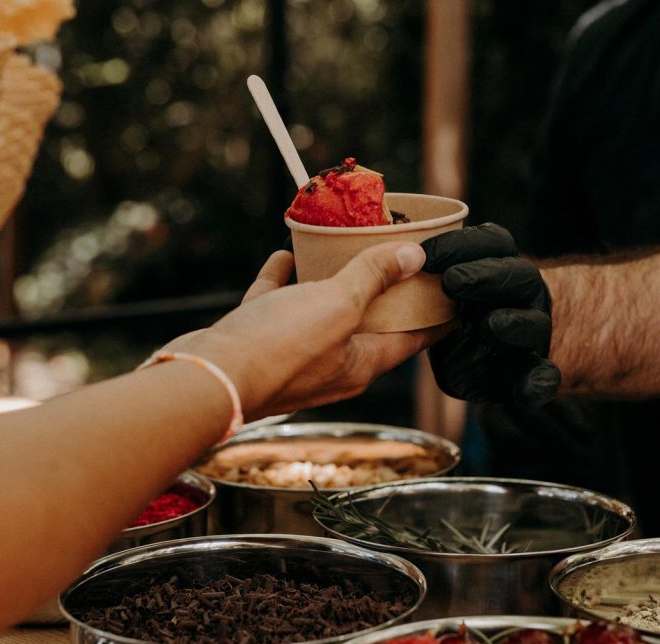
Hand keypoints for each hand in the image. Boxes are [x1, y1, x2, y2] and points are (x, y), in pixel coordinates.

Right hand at [170, 242, 449, 418]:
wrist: (207, 378)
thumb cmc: (278, 349)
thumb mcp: (339, 305)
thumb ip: (374, 278)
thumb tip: (415, 256)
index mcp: (361, 364)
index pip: (411, 340)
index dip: (434, 316)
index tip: (452, 295)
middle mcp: (330, 365)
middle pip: (367, 324)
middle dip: (383, 293)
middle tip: (399, 259)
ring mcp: (292, 354)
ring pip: (319, 313)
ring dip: (331, 284)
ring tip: (343, 250)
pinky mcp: (258, 341)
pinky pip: (278, 304)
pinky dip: (284, 279)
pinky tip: (286, 255)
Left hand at [420, 223, 560, 405]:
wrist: (493, 350)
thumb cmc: (454, 311)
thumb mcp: (439, 287)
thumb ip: (423, 280)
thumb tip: (389, 263)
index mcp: (498, 264)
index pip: (491, 243)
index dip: (460, 245)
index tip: (427, 254)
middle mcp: (523, 293)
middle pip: (518, 277)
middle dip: (485, 277)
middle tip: (452, 281)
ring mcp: (533, 332)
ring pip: (533, 324)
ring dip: (511, 324)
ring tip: (489, 326)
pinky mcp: (533, 370)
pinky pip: (544, 377)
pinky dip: (539, 383)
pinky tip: (527, 391)